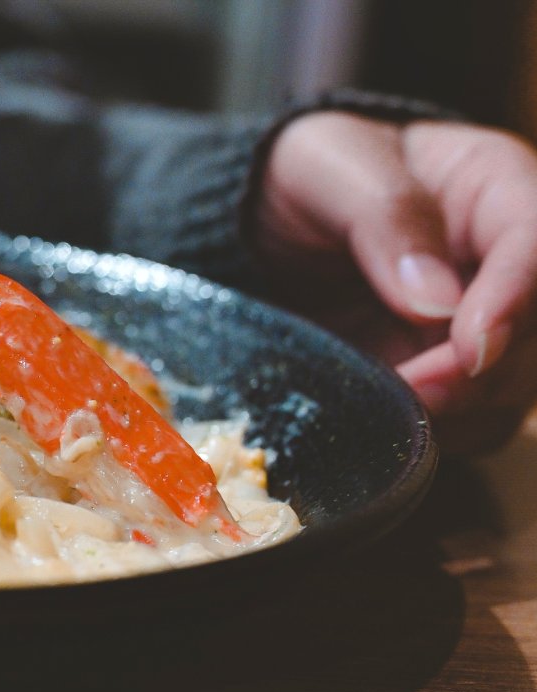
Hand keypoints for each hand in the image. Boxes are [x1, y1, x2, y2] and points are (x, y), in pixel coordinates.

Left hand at [255, 111, 536, 453]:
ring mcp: (482, 322)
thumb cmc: (310, 171)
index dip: (513, 300)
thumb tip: (436, 301)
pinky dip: (442, 432)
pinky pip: (474, 417)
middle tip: (415, 388)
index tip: (470, 348)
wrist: (269, 216)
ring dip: (464, 410)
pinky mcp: (447, 371)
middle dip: (485, 372)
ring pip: (516, 384)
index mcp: (498, 188)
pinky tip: (391, 426)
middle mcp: (506, 261)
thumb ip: (385, 219)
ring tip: (393, 411)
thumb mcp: (331, 170)